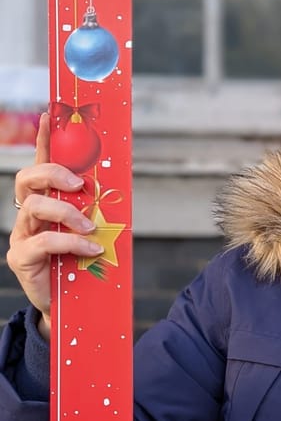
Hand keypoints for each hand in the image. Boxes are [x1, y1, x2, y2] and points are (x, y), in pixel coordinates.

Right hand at [7, 113, 102, 338]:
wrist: (69, 305)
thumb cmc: (81, 263)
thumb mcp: (92, 230)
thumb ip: (97, 209)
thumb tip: (117, 187)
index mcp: (46, 201)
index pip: (40, 163)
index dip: (43, 139)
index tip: (49, 115)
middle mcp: (29, 213)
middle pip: (27, 178)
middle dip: (53, 173)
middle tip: (78, 183)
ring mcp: (22, 234)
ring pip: (35, 206)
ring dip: (67, 212)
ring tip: (89, 227)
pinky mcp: (22, 257)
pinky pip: (44, 241)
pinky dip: (72, 243)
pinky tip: (91, 249)